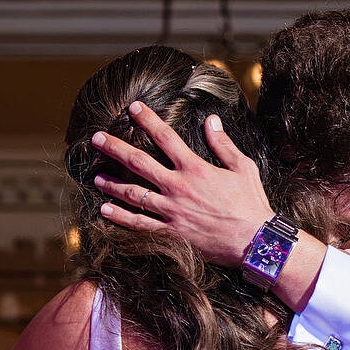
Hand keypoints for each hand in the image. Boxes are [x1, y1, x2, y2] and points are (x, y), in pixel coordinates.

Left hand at [88, 103, 274, 265]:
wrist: (255, 241)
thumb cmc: (251, 203)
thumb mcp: (243, 167)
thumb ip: (223, 144)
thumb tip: (212, 120)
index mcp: (195, 168)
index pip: (165, 137)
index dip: (148, 120)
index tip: (133, 108)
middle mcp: (177, 186)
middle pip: (138, 162)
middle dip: (115, 148)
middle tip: (96, 139)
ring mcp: (171, 211)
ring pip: (133, 193)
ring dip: (111, 183)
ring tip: (95, 177)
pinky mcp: (171, 232)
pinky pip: (139, 223)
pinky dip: (120, 217)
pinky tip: (105, 210)